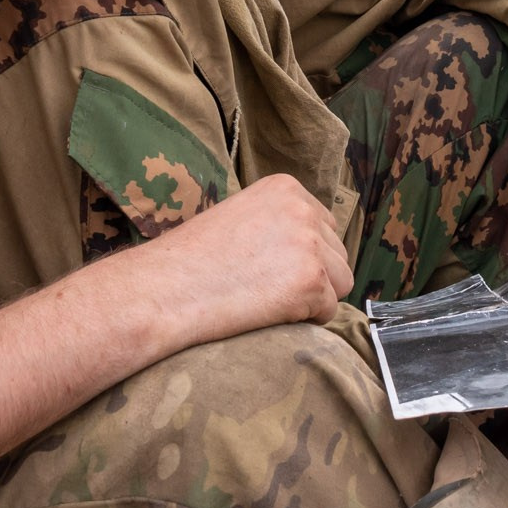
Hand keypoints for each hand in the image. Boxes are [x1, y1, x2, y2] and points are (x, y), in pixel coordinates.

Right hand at [141, 174, 351, 339]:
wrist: (165, 288)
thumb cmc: (193, 259)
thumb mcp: (241, 217)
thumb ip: (279, 222)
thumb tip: (313, 248)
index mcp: (286, 187)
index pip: (325, 225)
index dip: (304, 254)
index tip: (273, 268)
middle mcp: (303, 209)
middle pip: (337, 253)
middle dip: (314, 275)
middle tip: (269, 288)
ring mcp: (309, 245)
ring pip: (342, 281)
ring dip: (315, 297)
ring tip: (271, 300)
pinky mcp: (310, 282)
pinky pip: (328, 310)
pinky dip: (306, 320)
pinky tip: (270, 313)